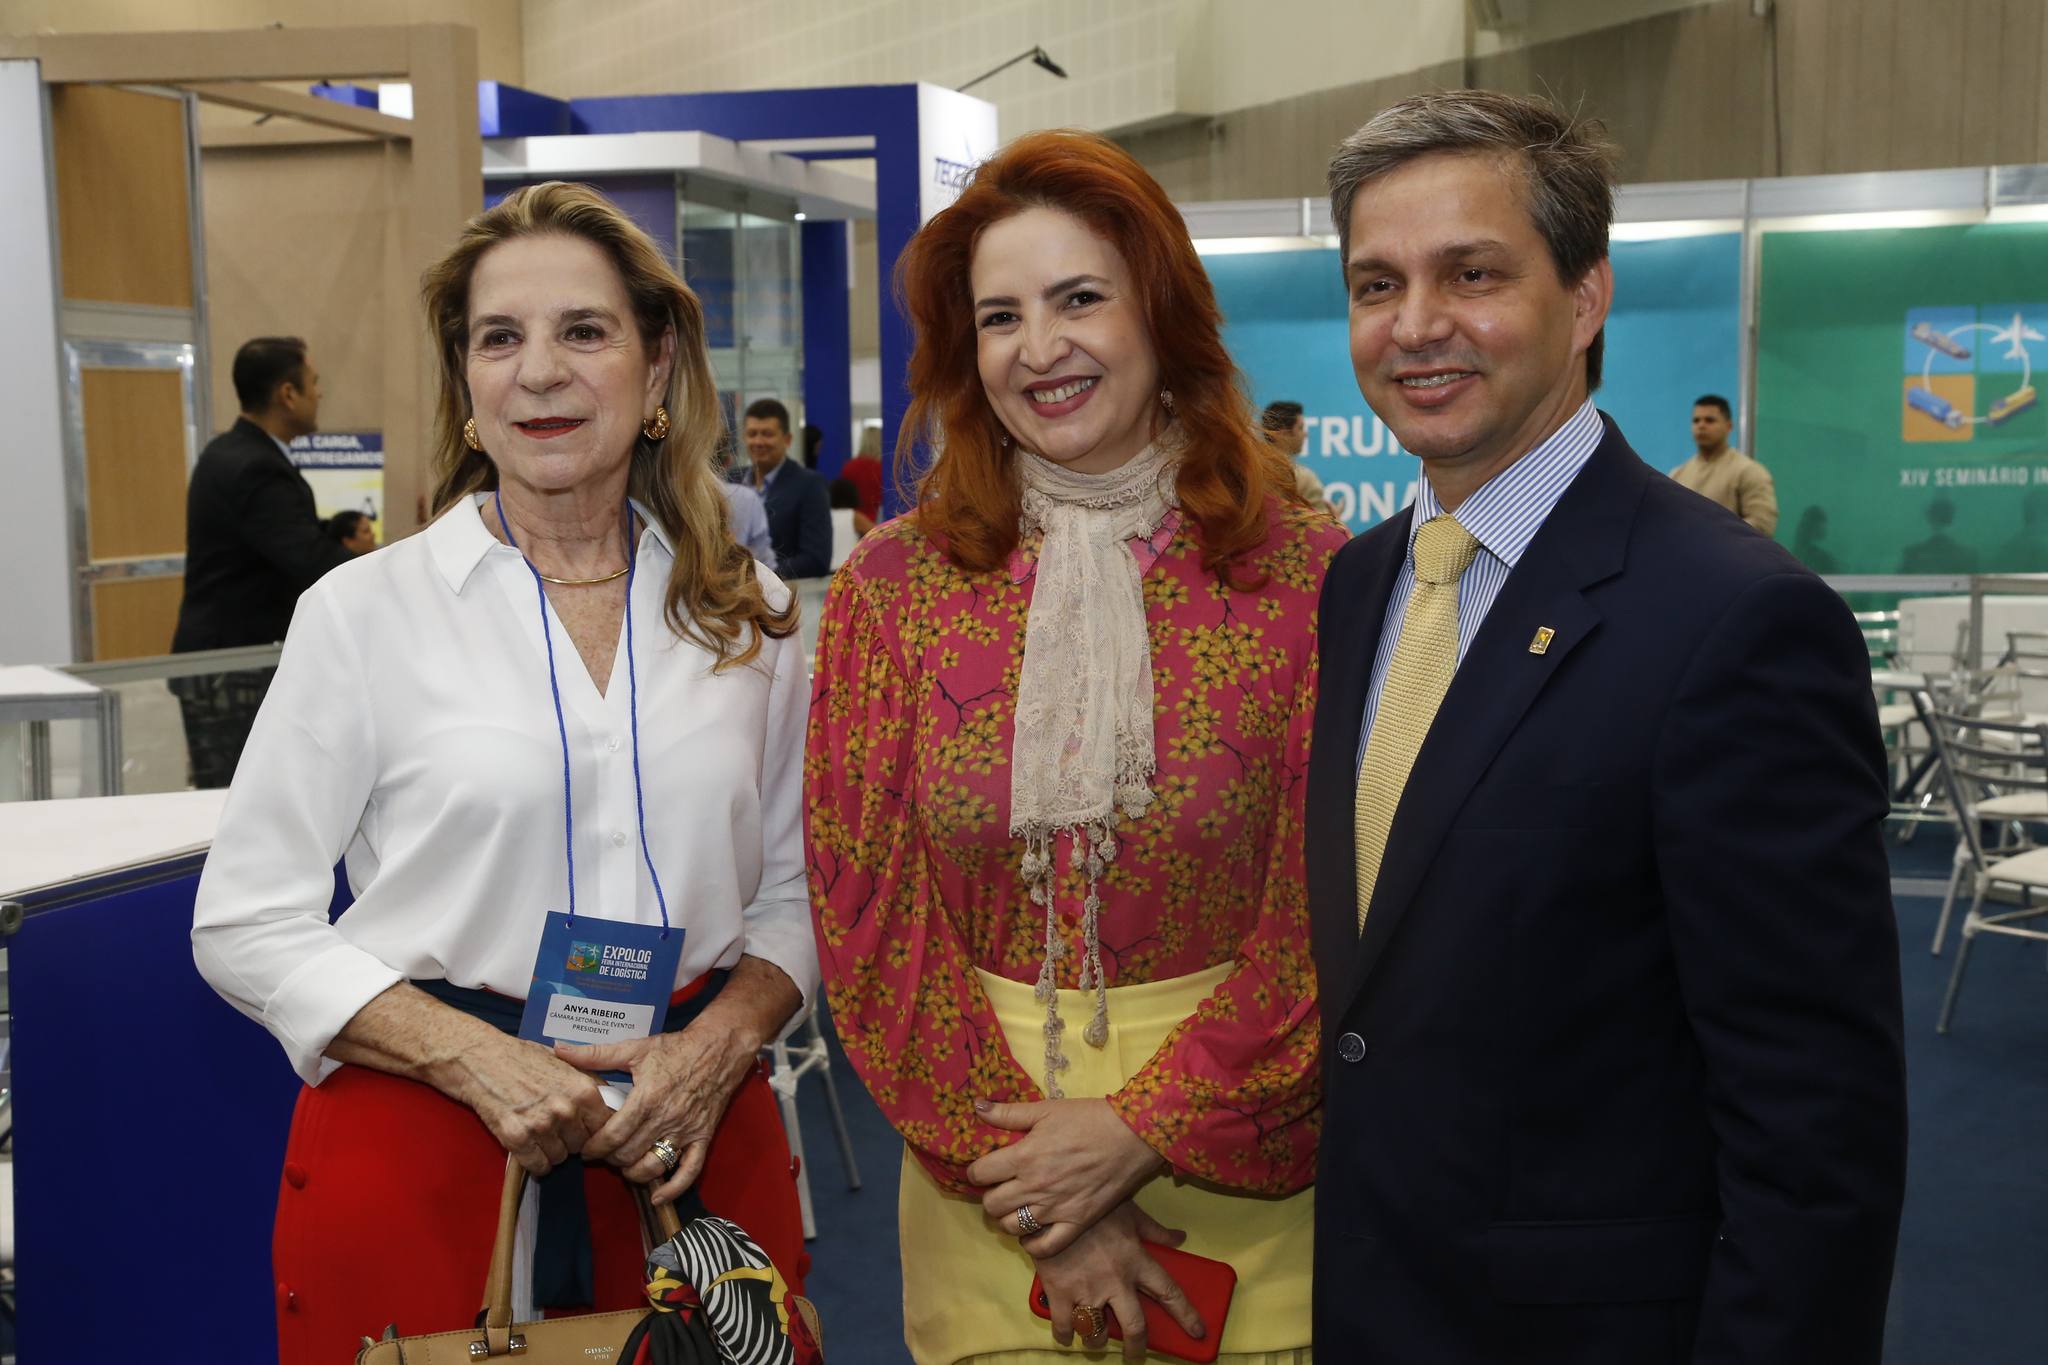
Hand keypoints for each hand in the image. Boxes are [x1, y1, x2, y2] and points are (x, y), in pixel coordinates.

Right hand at [446, 1028, 614, 1177]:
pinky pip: (538, 1166)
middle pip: (582, 1145)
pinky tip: (528, 1147)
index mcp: (584, 1089)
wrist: (480, 1057)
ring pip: (560, 1158)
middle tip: (555, 1128)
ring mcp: (542, 1125)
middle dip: (571, 1140)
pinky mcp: (517, 1138)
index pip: (606, 1127)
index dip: (594, 1130)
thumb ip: (590, 1083)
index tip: (584, 1130)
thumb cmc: (522, 1057)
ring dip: (551, 1151)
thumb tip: (615, 1103)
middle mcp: (567, 1109)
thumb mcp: (565, 1062)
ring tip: (538, 1133)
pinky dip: (534, 1162)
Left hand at [556, 1017, 756, 1204]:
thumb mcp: (635, 1048)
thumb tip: (559, 1050)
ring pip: (654, 1166)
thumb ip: (595, 1053)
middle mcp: (666, 1119)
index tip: (585, 1149)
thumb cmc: (675, 1048)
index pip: (613, 1135)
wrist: (719, 1048)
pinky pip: (690, 1171)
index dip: (594, 1147)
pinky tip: (657, 1198)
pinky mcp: (702, 1138)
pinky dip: (673, 1189)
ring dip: (633, 1173)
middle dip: (610, 1158)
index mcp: (647, 1098)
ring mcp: (686, 1131)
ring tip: (623, 1165)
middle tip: (601, 1154)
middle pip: (629, 1154)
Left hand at [969, 1097, 1165, 1255]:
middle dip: (989, 1196)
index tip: (984, 1168)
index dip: (976, 1171)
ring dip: (1007, 1218)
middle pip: (992, 1204)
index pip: (980, 1173)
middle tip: (999, 1187)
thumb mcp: (1046, 1109)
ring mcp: (1055, 1209)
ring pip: (1012, 1227)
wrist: (1133, 1136)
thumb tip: (977, 1108)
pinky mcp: (1077, 1223)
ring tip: (1015, 1207)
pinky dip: (1032, 1245)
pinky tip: (1031, 1234)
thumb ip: (1008, 1113)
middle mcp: (1034, 1186)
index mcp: (1024, 1156)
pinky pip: (1045, 1246)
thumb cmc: (1088, 1118)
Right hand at [1034, 1201, 1204, 1361]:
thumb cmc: (1093, 1206)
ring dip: (1097, 1341)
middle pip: (1135, 1327)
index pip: (1170, 1293)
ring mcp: (1086, 1289)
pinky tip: (1068, 1333)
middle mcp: (1115, 1280)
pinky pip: (1065, 1328)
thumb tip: (1180, 1238)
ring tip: (1095, 1337)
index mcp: (1136, 1260)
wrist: (1051, 1203)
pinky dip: (1066, 1335)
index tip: (1198, 1332)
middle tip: (1134, 1354)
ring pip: (1097, 1333)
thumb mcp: (1130, 1212)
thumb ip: (1155, 1230)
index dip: (1187, 1315)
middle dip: (1136, 1348)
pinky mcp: (1060, 1293)